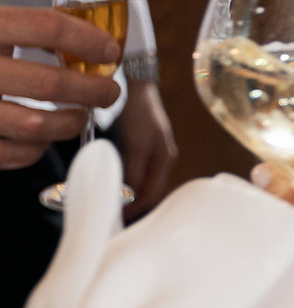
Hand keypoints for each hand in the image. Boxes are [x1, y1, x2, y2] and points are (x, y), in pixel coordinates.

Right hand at [0, 5, 120, 167]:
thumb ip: (34, 30)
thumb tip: (97, 44)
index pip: (45, 26)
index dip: (87, 39)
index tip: (110, 51)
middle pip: (49, 83)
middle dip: (93, 90)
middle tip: (108, 91)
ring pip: (34, 126)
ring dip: (70, 123)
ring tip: (81, 115)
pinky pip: (13, 154)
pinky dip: (36, 149)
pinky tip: (42, 137)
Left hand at [116, 83, 176, 210]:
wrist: (138, 88)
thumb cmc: (138, 115)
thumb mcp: (134, 145)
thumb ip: (134, 172)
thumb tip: (128, 197)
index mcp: (166, 159)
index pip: (152, 194)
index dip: (135, 208)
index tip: (117, 219)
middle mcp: (165, 158)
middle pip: (151, 190)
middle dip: (135, 204)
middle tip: (114, 216)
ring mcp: (159, 152)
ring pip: (147, 182)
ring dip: (132, 194)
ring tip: (115, 203)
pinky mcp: (150, 146)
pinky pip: (142, 172)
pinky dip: (131, 182)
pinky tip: (120, 183)